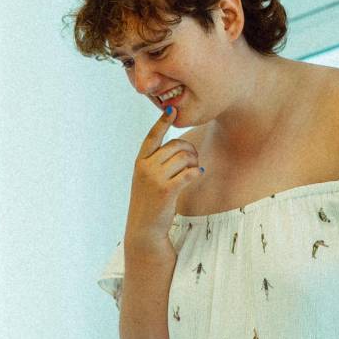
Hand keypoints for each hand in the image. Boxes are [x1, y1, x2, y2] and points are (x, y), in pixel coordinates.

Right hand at [128, 105, 202, 249]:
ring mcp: (154, 179)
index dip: (162, 121)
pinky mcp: (166, 191)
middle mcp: (145, 167)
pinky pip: (189, 173)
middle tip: (194, 160)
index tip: (171, 109)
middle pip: (176, 146)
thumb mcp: (146, 180)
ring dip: (195, 162)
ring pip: (185, 158)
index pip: (152, 136)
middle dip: (190, 150)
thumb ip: (156, 163)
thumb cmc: (149, 203)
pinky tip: (198, 175)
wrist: (144, 229)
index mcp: (140, 162)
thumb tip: (181, 148)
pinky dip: (197, 172)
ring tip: (195, 170)